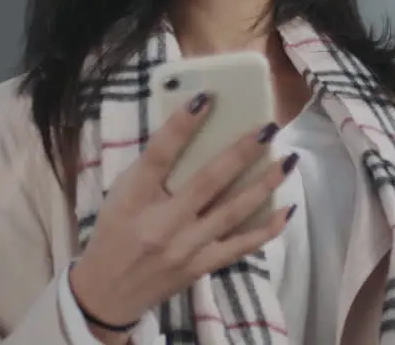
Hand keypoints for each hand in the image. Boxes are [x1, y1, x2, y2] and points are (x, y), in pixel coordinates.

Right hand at [68, 93, 294, 341]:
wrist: (107, 295)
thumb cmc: (114, 234)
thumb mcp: (120, 196)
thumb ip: (151, 169)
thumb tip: (192, 132)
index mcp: (133, 199)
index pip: (158, 156)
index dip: (182, 126)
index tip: (207, 99)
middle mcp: (161, 224)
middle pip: (207, 182)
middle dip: (241, 153)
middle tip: (268, 128)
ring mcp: (185, 248)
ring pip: (232, 212)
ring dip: (263, 185)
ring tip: (287, 161)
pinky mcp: (201, 267)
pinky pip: (240, 246)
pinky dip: (266, 229)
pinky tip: (287, 209)